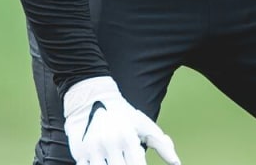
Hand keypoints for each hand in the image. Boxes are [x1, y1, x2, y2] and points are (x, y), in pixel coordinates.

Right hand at [63, 76, 180, 164]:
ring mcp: (93, 149)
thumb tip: (177, 163)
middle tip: (127, 161)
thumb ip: (162, 144)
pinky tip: (101, 163)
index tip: (140, 164)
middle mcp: (111, 143)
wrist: (89, 97)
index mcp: (128, 138)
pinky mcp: (79, 152)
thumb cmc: (122, 114)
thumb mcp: (143, 124)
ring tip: (116, 161)